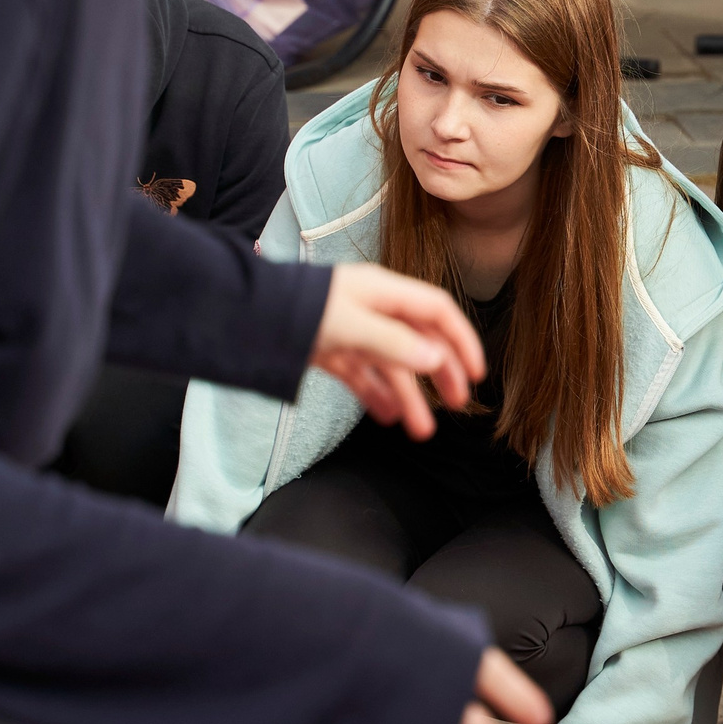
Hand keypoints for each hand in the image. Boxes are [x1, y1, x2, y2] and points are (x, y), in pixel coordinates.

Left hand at [310, 264, 486, 439]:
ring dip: (408, 396)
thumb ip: (394, 343)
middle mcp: (373, 310)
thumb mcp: (351, 324)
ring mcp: (352, 331)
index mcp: (384, 292)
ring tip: (420, 431)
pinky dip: (376, 395)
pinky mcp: (331, 351)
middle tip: (456, 405)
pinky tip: (388, 418)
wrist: (246, 315)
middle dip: (440, 374)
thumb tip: (435, 359)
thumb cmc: (299, 309)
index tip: (476, 373)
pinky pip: (363, 376)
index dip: (461, 339)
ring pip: (391, 366)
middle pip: (419, 341)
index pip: (437, 312)